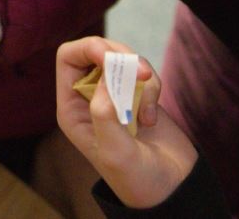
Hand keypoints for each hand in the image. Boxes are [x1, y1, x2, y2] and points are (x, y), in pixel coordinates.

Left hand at [55, 36, 196, 209]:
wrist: (170, 190)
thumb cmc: (136, 178)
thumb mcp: (115, 152)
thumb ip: (104, 114)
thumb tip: (105, 77)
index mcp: (72, 107)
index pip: (68, 57)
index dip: (88, 47)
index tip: (112, 57)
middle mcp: (89, 97)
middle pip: (97, 50)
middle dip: (120, 56)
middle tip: (142, 75)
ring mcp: (114, 94)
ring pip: (123, 58)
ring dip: (140, 75)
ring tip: (147, 110)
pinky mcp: (137, 95)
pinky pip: (143, 72)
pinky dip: (152, 86)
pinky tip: (151, 118)